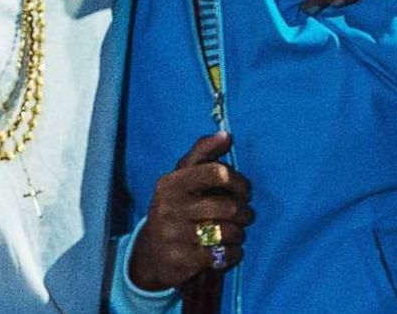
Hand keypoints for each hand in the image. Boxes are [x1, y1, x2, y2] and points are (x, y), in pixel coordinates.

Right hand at [130, 133, 253, 291]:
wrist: (150, 254)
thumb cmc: (175, 208)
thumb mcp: (182, 178)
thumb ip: (203, 153)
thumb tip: (226, 135)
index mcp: (171, 183)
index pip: (217, 173)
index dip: (240, 182)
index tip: (244, 191)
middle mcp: (169, 207)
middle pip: (229, 207)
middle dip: (245, 213)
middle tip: (245, 216)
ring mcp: (174, 236)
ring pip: (229, 232)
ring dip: (241, 234)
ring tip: (236, 233)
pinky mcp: (183, 261)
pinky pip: (225, 255)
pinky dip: (234, 253)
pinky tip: (228, 250)